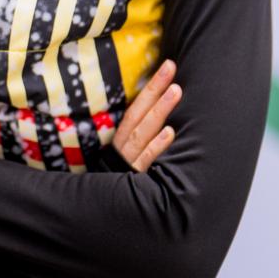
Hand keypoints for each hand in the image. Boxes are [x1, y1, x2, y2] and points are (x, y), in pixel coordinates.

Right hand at [112, 57, 181, 171]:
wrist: (102, 211)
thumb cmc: (122, 179)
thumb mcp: (127, 156)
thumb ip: (140, 136)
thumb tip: (162, 112)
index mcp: (122, 138)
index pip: (137, 106)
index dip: (152, 86)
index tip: (169, 66)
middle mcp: (124, 146)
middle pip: (140, 113)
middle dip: (156, 89)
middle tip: (171, 68)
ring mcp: (129, 162)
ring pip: (144, 131)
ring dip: (159, 110)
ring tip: (176, 91)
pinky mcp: (135, 180)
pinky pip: (147, 160)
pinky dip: (157, 146)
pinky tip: (170, 133)